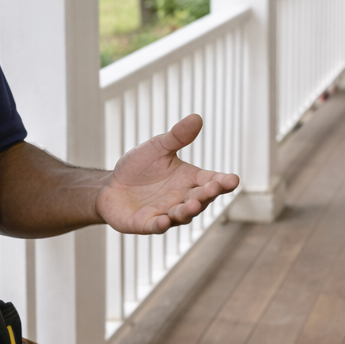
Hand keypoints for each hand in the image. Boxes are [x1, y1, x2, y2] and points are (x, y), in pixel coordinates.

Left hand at [95, 114, 239, 234]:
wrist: (111, 186)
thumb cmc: (139, 167)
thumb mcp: (158, 148)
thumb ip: (177, 137)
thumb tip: (196, 117)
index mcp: (189, 180)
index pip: (211, 181)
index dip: (223, 182)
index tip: (233, 180)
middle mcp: (182, 199)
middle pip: (200, 199)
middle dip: (207, 195)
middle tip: (213, 188)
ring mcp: (166, 213)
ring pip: (182, 215)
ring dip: (188, 211)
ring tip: (193, 205)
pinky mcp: (146, 224)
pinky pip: (157, 226)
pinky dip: (161, 225)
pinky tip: (164, 221)